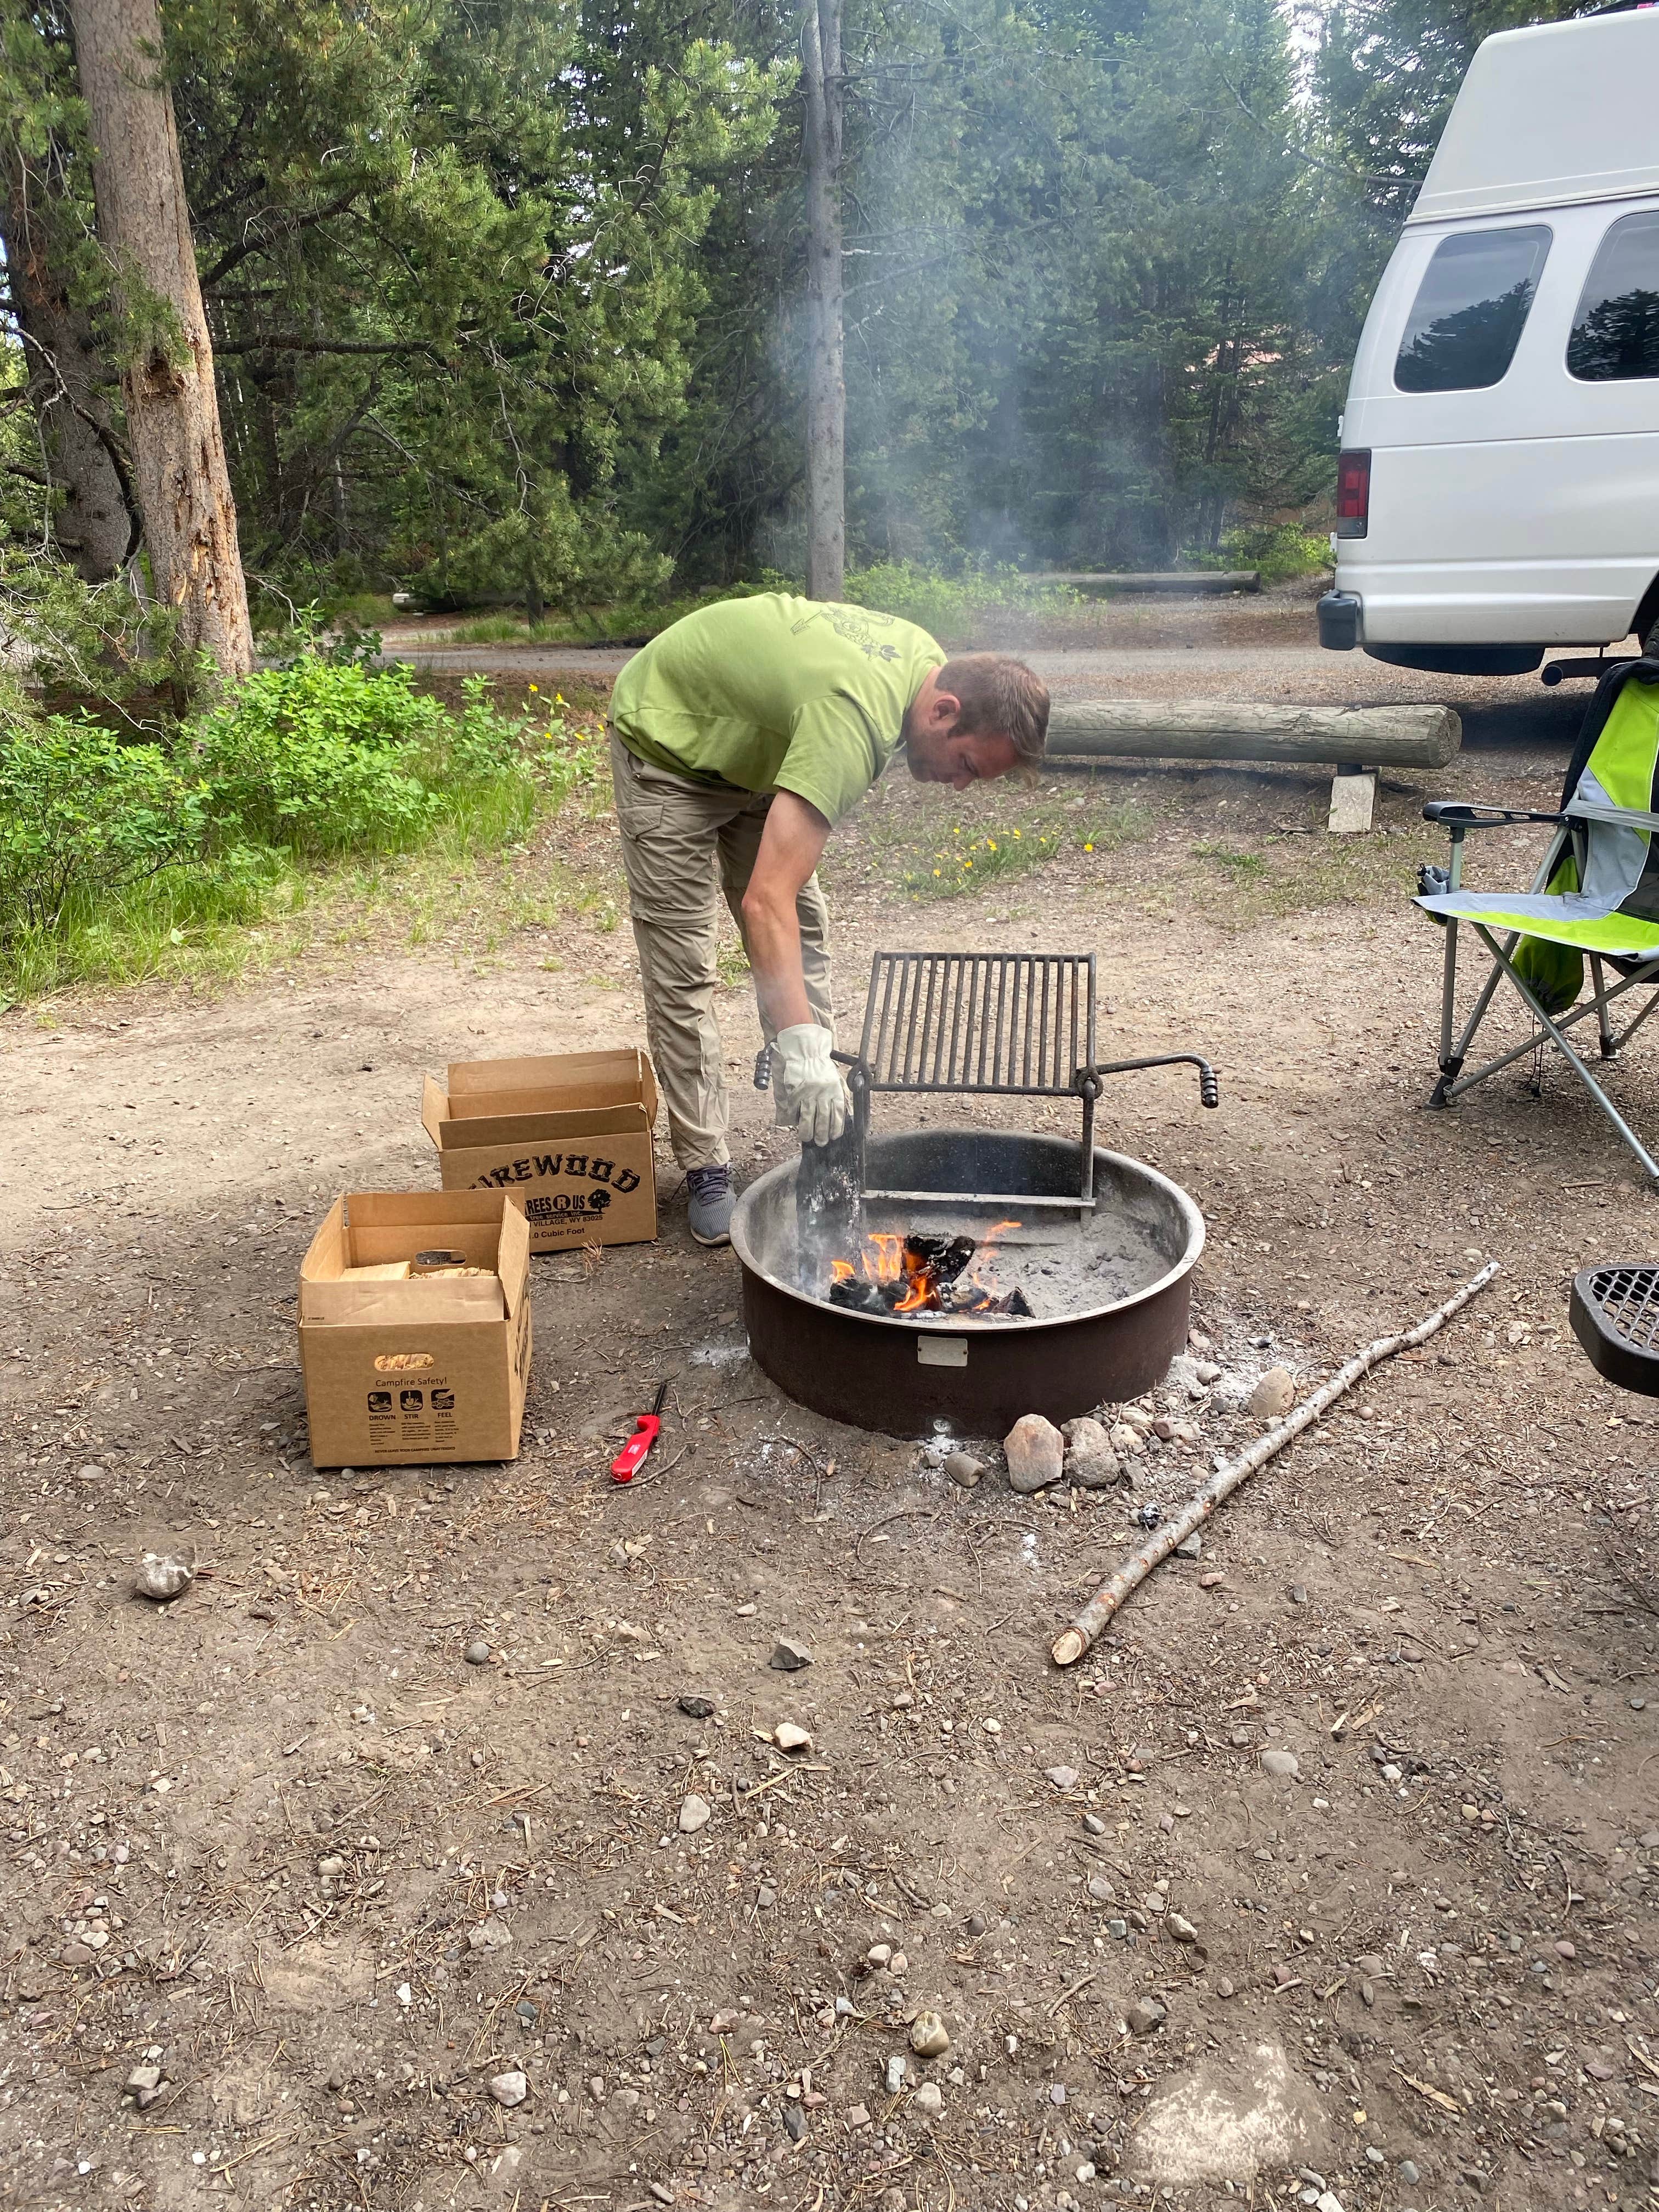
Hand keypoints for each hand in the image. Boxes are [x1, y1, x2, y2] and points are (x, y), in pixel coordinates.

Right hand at [770, 1023, 847, 1145]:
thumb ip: (841, 1096)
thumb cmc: (822, 1068)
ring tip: (806, 1138)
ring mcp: (807, 1093)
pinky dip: (795, 1118)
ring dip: (807, 1130)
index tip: (834, 1136)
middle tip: (820, 1142)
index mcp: (835, 1090)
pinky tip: (795, 1124)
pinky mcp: (795, 1092)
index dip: (836, 1127)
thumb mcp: (837, 1080)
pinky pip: (795, 1109)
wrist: (806, 1053)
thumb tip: (846, 1114)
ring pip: (807, 1117)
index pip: (838, 1113)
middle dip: (822, 1133)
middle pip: (823, 1118)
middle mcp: (822, 1093)